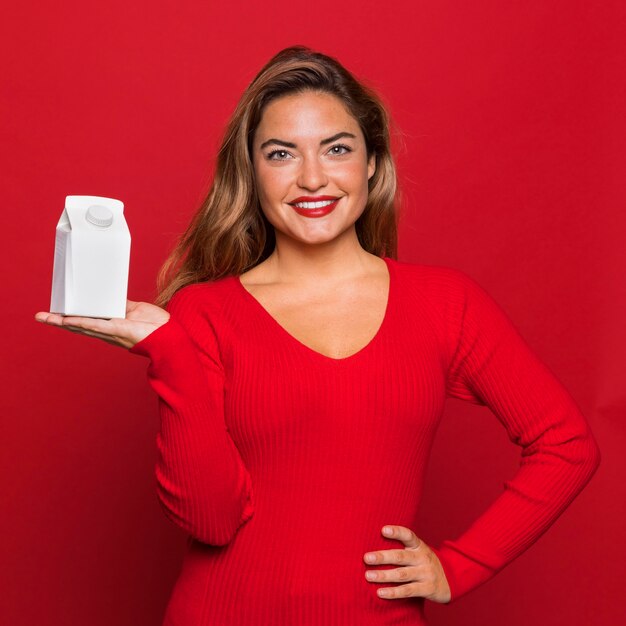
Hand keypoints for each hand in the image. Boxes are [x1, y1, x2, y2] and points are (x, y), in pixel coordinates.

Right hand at [33, 299, 169, 349]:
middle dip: (58, 321)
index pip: (86, 320)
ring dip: (62, 322)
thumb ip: (122, 304)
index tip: (56, 312)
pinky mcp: (115, 330)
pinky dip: (80, 322)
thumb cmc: (155, 325)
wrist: (167, 336)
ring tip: (45, 319)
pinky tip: (67, 320)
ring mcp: (109, 331)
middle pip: (77, 324)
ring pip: (81, 326)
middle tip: (40, 317)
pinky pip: (94, 325)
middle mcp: (107, 331)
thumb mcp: (135, 309)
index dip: (70, 317)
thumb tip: (114, 296)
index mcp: (110, 325)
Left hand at [363, 525, 450, 602]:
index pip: (408, 535)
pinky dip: (393, 592)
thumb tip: (373, 544)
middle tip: (366, 558)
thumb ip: (402, 547)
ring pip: (402, 574)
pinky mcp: (427, 589)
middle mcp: (423, 558)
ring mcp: (426, 573)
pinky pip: (408, 590)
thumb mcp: (418, 551)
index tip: (383, 530)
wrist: (453, 578)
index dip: (396, 532)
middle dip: (382, 557)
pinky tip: (380, 592)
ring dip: (384, 575)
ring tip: (368, 575)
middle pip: (401, 556)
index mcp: (419, 546)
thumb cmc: (425, 562)